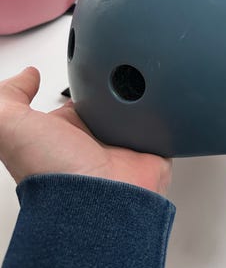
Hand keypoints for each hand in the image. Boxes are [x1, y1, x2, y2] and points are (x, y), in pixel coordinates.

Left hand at [0, 67, 171, 195]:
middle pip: (106, 104)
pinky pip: (164, 128)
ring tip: (148, 78)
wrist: (98, 203)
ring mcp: (122, 147)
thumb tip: (26, 76)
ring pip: (135, 113)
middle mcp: (92, 140)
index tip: (85, 64)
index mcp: (62, 131)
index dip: (77, 82)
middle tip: (120, 70)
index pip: (72, 99)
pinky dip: (167, 117)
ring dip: (143, 99)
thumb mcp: (9, 126)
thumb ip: (7, 98)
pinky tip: (165, 103)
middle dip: (114, 87)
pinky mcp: (151, 151)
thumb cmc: (52, 173)